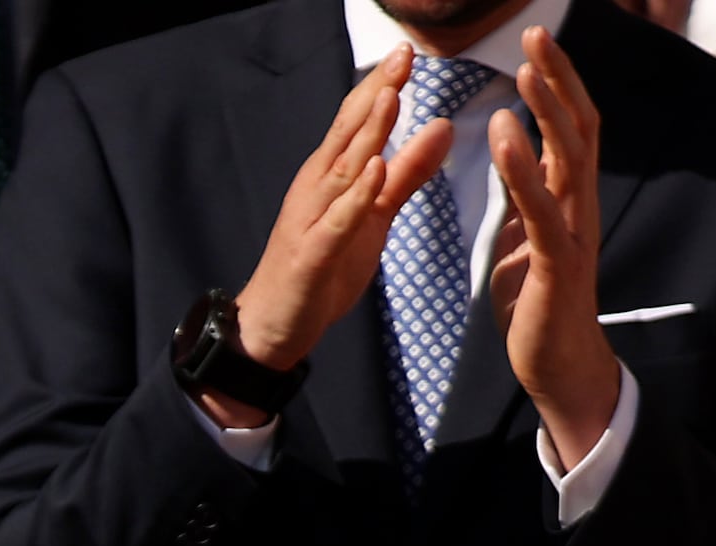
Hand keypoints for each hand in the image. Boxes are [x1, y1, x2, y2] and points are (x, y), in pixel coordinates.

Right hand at [231, 47, 454, 380]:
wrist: (273, 327)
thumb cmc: (322, 269)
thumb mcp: (373, 217)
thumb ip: (406, 173)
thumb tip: (442, 124)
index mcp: (330, 176)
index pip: (357, 121)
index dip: (382, 84)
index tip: (408, 48)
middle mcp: (316, 189)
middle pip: (348, 133)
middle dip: (377, 92)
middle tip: (403, 53)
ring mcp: (311, 221)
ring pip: (342, 170)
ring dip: (367, 133)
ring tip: (392, 96)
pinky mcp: (311, 256)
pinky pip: (337, 222)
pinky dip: (355, 196)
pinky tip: (375, 170)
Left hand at [486, 27, 617, 470]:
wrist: (557, 366)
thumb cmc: (539, 302)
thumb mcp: (525, 237)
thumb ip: (524, 196)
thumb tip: (514, 157)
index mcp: (569, 197)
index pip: (571, 125)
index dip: (556, 82)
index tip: (536, 42)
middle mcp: (580, 204)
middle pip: (578, 127)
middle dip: (557, 78)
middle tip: (536, 33)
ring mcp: (574, 232)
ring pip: (568, 160)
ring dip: (545, 113)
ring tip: (523, 72)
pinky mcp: (559, 264)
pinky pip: (542, 209)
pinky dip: (522, 170)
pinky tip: (503, 136)